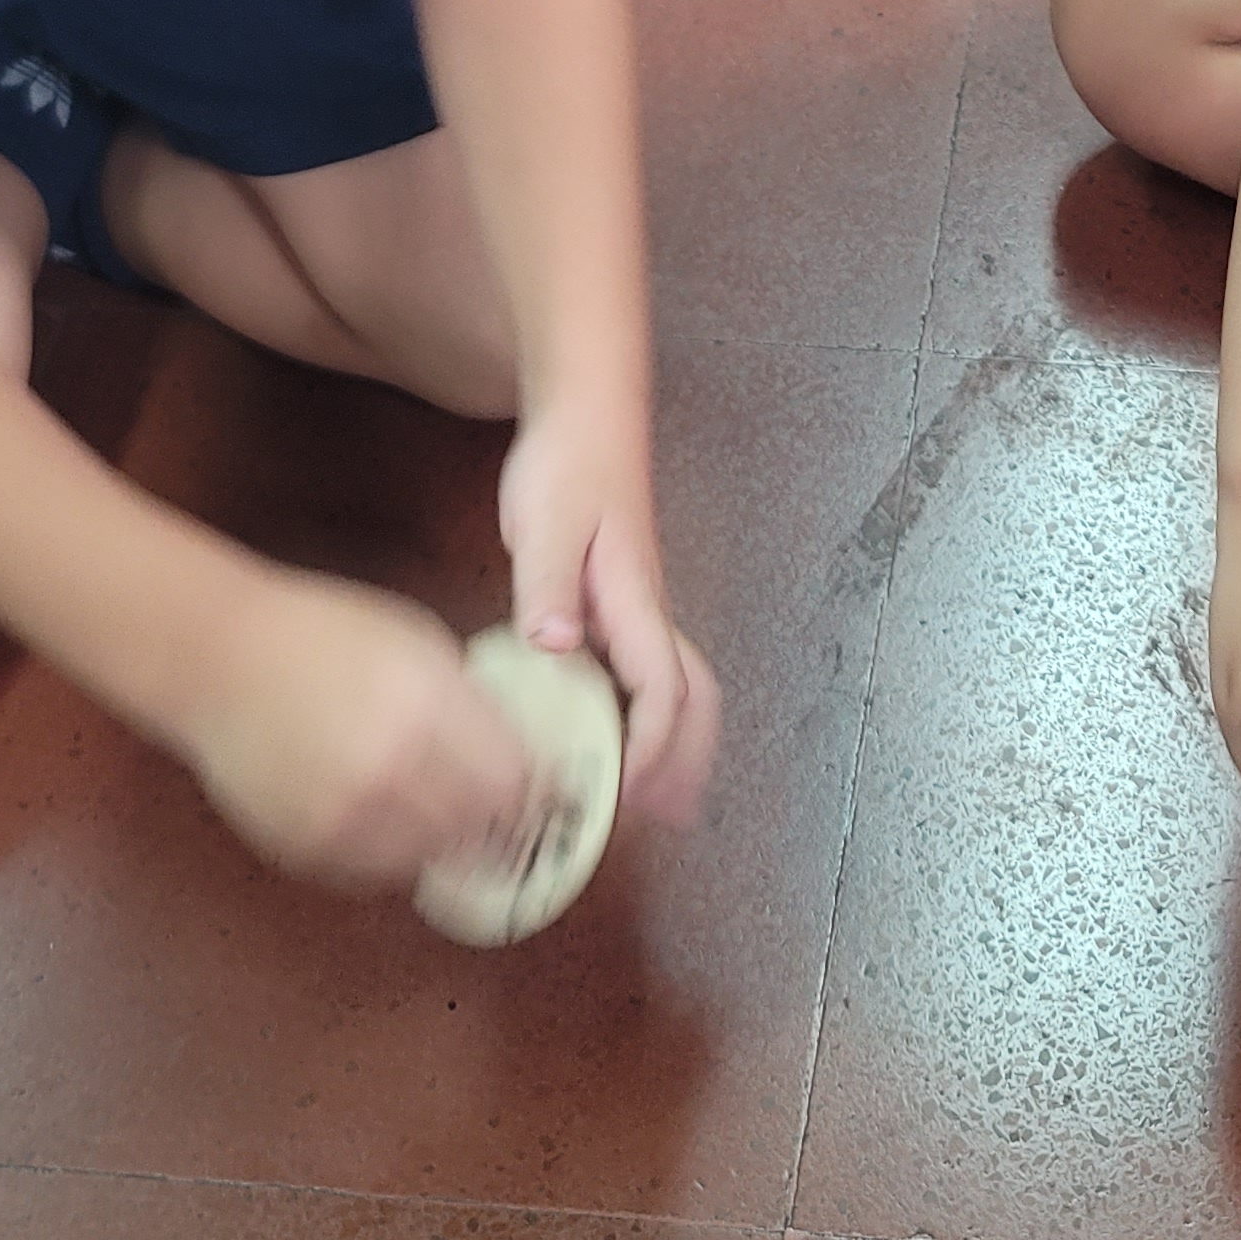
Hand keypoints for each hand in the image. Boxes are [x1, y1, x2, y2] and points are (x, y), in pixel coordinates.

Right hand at [179, 568, 538, 890]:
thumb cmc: (317, 634)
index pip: (516, 778)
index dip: (540, 786)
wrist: (218, 660)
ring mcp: (349, 816)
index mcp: (428, 708)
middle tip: (511, 808)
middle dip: (503, 817)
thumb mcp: (416, 642)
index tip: (550, 786)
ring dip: (453, 838)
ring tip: (450, 809)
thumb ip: (468, 699)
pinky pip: (380, 870)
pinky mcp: (310, 847)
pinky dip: (399, 852)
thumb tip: (517, 746)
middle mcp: (393, 769)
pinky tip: (394, 817)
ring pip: (435, 857)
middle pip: (483, 826)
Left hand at [499, 403, 722, 827]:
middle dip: (682, 765)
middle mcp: (649, 614)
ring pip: (682, 691)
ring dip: (677, 748)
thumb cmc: (570, 464)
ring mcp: (641, 611)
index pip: (662, 691)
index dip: (648, 750)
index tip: (621, 795)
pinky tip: (615, 740)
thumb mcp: (547, 521)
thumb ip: (547, 583)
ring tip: (656, 804)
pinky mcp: (622, 606)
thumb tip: (554, 644)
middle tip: (659, 824)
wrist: (588, 415)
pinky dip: (650, 720)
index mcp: (635, 601)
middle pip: (693, 701)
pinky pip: (653, 676)